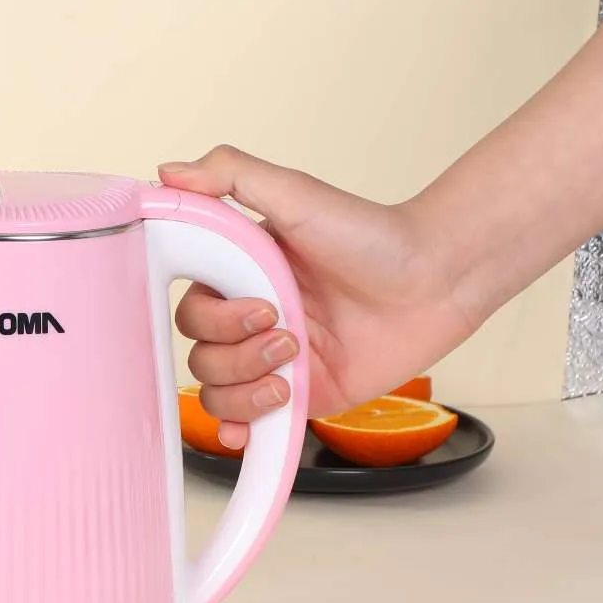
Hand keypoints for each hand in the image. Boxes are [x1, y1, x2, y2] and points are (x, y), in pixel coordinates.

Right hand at [159, 146, 479, 443]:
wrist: (435, 280)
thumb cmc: (371, 235)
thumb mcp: (295, 193)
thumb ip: (230, 174)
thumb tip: (167, 172)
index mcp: (240, 275)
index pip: (188, 307)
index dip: (210, 315)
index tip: (256, 302)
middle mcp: (250, 318)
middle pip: (199, 353)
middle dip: (236, 349)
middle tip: (286, 330)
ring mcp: (273, 360)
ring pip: (218, 391)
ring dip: (245, 387)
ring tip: (292, 365)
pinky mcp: (301, 394)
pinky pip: (250, 423)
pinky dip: (239, 429)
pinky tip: (246, 430)